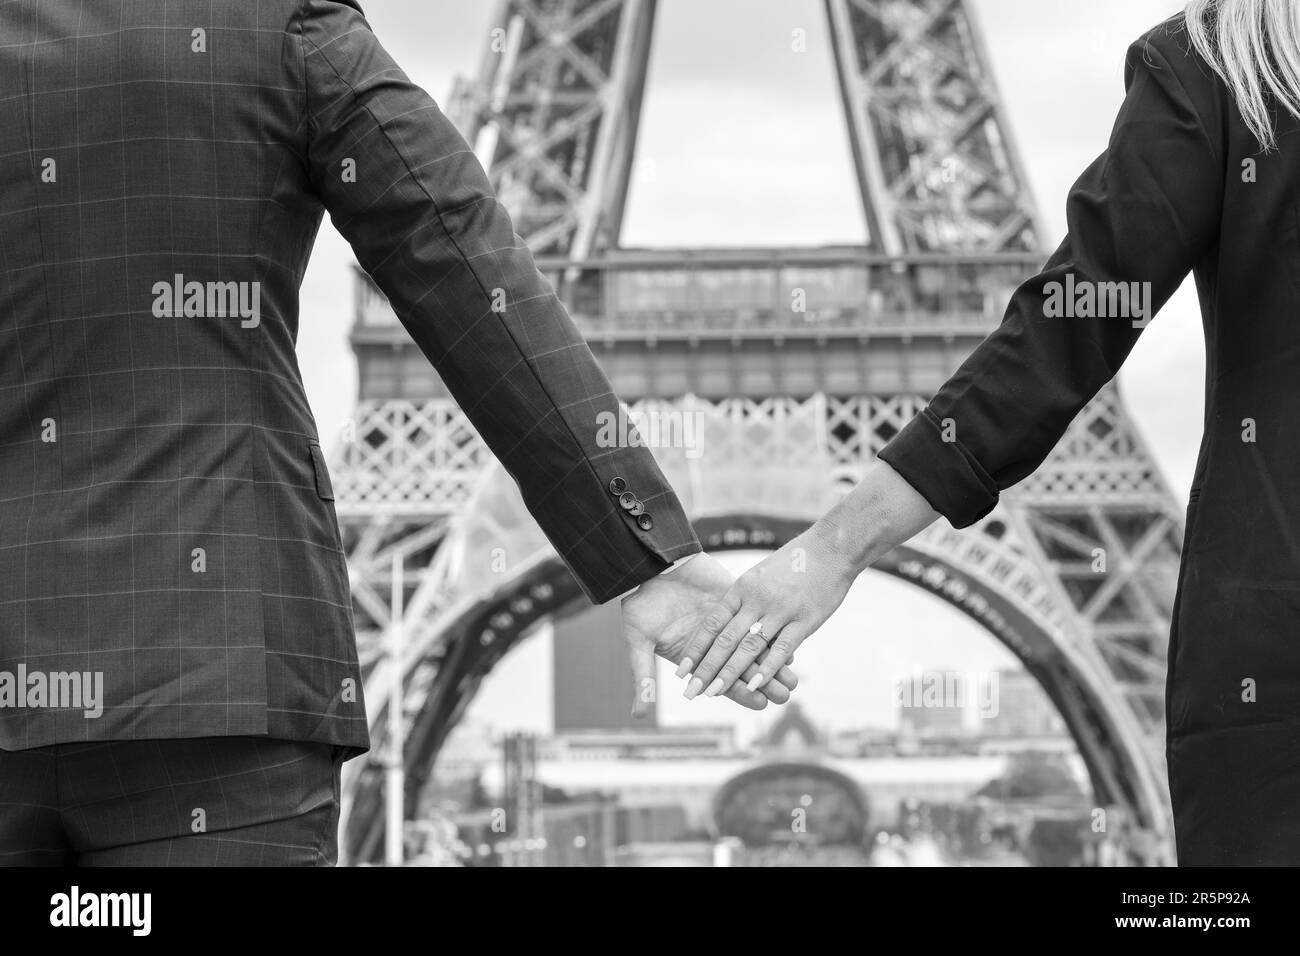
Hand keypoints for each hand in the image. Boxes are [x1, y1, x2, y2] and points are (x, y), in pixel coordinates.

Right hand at [622, 552, 799, 715]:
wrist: (647, 568)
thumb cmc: (640, 606)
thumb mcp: (639, 642)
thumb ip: (643, 677)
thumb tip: (638, 715)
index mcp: (696, 658)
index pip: (723, 681)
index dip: (741, 693)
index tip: (761, 704)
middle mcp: (714, 645)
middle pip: (744, 669)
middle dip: (765, 683)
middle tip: (786, 695)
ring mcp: (726, 623)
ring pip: (755, 647)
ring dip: (774, 662)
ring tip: (794, 676)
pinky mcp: (734, 600)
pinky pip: (757, 619)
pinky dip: (772, 631)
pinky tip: (790, 641)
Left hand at [676, 522, 857, 700]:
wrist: (831, 548)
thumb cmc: (795, 563)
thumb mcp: (761, 575)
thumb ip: (745, 599)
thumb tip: (728, 622)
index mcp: (742, 589)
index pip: (712, 624)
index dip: (695, 649)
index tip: (680, 670)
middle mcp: (757, 600)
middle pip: (725, 640)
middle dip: (706, 669)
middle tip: (690, 692)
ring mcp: (781, 610)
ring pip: (750, 647)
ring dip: (730, 673)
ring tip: (714, 692)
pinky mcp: (804, 620)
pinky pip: (782, 648)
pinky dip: (767, 668)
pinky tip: (755, 686)